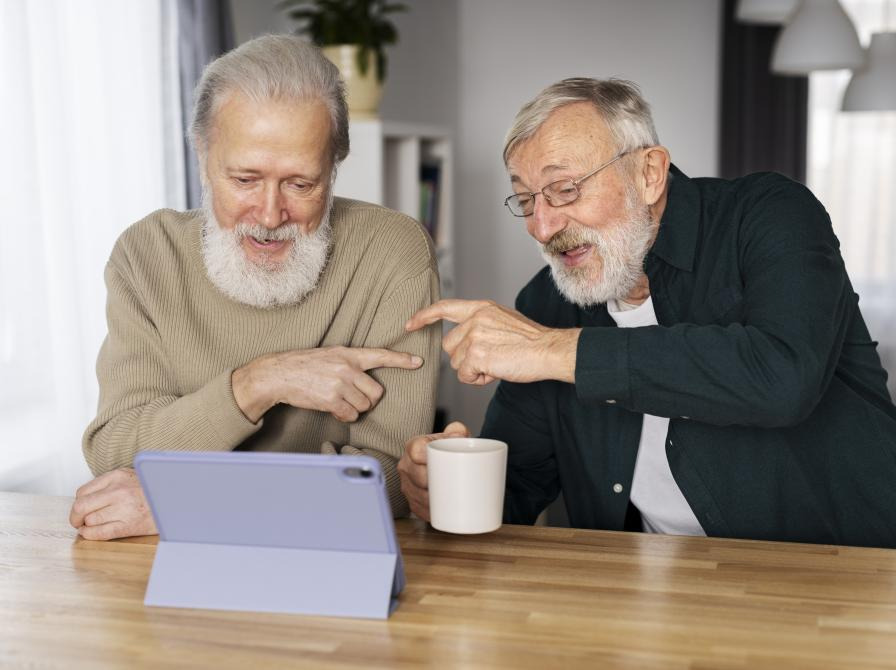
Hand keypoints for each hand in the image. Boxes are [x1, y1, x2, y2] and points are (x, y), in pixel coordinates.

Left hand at [69, 468, 156, 540]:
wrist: (176, 501)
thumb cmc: (153, 491)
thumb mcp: (132, 477)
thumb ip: (110, 483)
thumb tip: (86, 498)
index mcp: (118, 476)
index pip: (83, 491)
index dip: (79, 502)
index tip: (82, 508)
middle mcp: (119, 491)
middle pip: (81, 506)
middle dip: (75, 516)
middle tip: (77, 521)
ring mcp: (123, 509)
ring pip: (89, 520)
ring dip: (85, 526)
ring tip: (89, 526)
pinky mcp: (128, 526)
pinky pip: (99, 533)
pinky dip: (89, 535)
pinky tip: (90, 533)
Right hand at [233, 346, 423, 422]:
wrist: (279, 374)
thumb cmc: (304, 366)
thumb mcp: (330, 355)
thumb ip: (349, 364)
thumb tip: (366, 380)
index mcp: (348, 354)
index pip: (380, 355)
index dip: (400, 360)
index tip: (417, 362)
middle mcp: (347, 367)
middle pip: (376, 392)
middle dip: (367, 399)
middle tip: (352, 397)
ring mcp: (340, 384)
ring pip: (364, 406)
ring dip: (354, 408)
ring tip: (337, 400)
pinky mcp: (332, 400)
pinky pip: (351, 415)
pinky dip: (344, 416)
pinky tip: (332, 408)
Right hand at [398, 421, 470, 520]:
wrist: (439, 460)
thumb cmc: (445, 448)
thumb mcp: (453, 434)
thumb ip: (458, 430)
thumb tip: (461, 435)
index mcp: (413, 446)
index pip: (416, 451)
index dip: (427, 458)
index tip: (442, 463)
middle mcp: (406, 466)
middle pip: (418, 477)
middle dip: (434, 483)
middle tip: (454, 485)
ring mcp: (406, 485)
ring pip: (418, 496)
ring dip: (433, 501)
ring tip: (450, 501)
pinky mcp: (411, 501)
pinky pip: (419, 509)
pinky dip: (431, 513)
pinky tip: (441, 514)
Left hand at [406, 299, 579, 384]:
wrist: (548, 350)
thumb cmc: (531, 341)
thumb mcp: (503, 321)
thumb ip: (482, 325)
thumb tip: (466, 342)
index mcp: (481, 308)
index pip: (445, 307)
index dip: (425, 316)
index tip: (410, 324)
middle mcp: (475, 318)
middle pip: (449, 346)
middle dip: (464, 358)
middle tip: (491, 359)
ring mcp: (474, 335)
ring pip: (456, 363)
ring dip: (473, 370)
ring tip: (498, 364)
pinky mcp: (476, 354)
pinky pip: (464, 375)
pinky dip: (478, 379)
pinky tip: (496, 371)